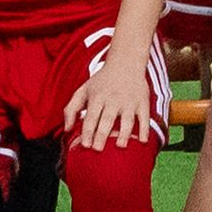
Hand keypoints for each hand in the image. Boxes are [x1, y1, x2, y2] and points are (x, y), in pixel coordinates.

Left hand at [62, 38, 163, 152]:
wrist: (126, 62)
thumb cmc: (101, 82)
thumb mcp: (83, 90)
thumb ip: (71, 109)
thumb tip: (67, 130)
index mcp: (97, 97)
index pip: (91, 117)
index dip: (87, 131)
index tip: (85, 145)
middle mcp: (113, 99)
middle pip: (107, 119)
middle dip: (102, 135)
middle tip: (98, 149)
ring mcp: (129, 101)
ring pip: (127, 120)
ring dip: (124, 133)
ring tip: (120, 145)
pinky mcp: (142, 102)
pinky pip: (144, 117)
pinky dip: (145, 129)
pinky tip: (142, 141)